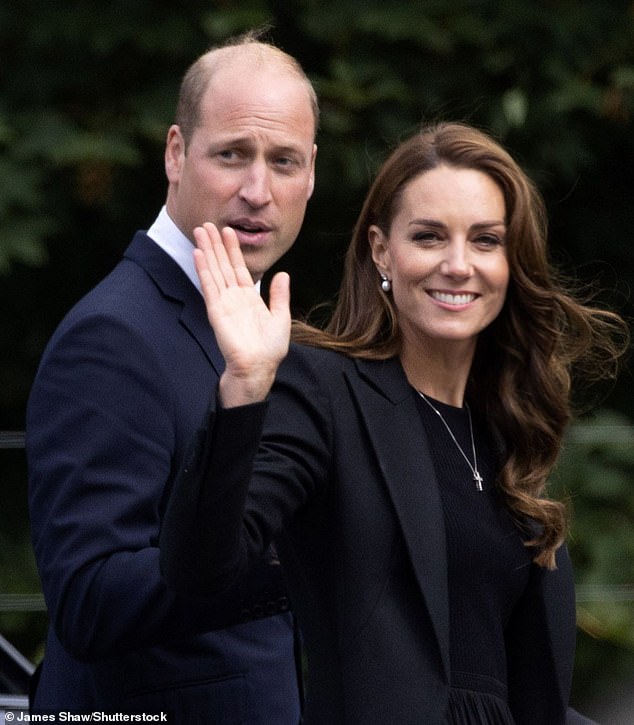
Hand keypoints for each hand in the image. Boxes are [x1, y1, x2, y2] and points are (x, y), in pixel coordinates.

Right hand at [193, 223, 290, 406]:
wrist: (259, 367)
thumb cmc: (270, 349)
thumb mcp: (281, 317)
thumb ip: (279, 296)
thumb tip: (283, 274)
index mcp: (249, 298)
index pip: (238, 268)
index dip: (233, 249)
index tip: (228, 231)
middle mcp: (234, 298)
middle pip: (222, 265)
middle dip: (215, 244)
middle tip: (207, 224)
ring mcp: (224, 303)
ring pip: (214, 270)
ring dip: (207, 250)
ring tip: (200, 231)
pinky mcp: (216, 311)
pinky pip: (209, 286)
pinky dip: (203, 269)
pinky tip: (198, 254)